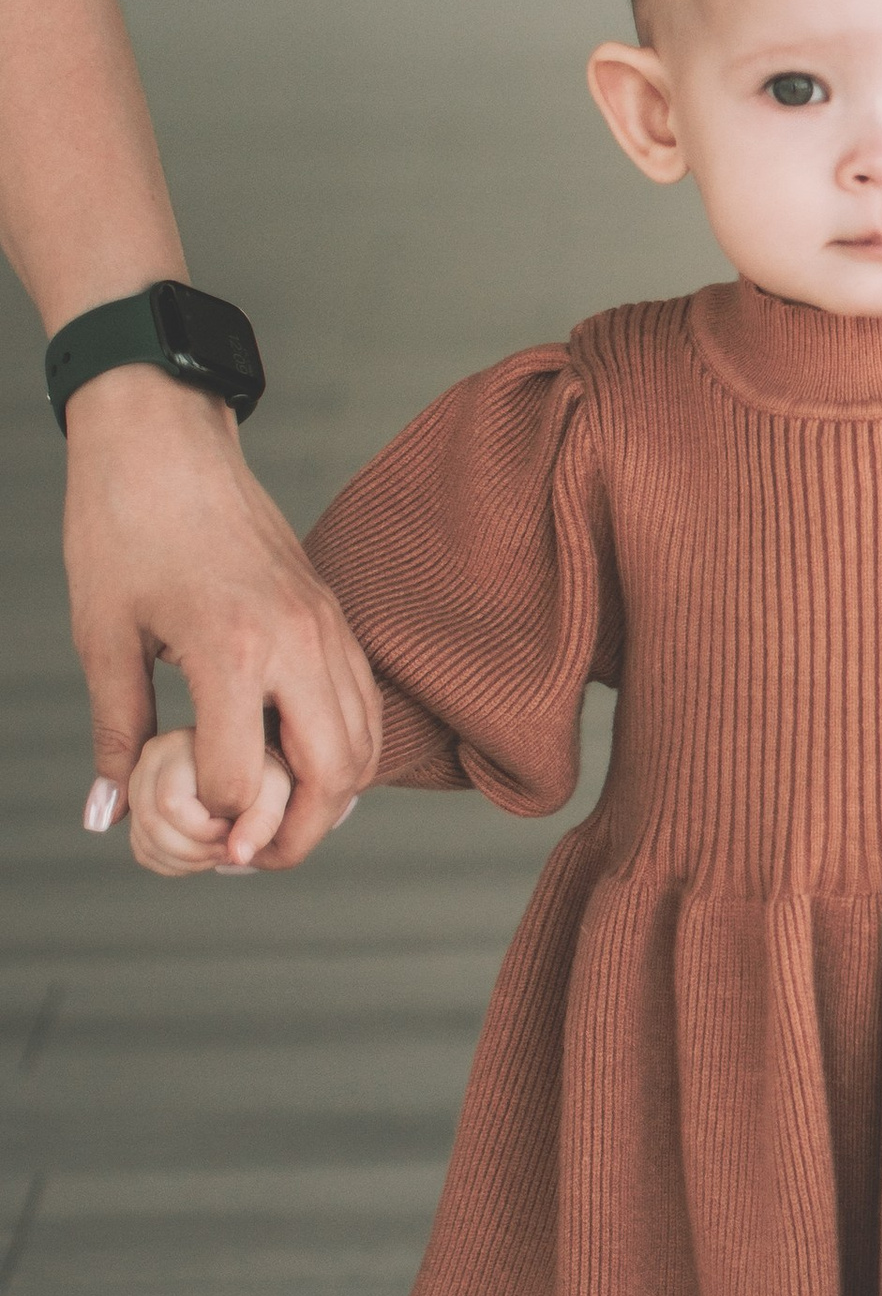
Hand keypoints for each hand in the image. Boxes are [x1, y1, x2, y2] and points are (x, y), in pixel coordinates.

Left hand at [64, 370, 379, 864]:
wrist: (164, 435)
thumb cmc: (122, 524)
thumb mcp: (103, 635)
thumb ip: (117, 730)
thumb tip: (105, 813)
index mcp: (233, 649)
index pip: (238, 777)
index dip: (209, 821)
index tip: (183, 831)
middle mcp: (297, 641)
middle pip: (332, 776)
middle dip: (295, 836)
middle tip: (251, 860)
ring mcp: (326, 626)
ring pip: (363, 743)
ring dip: (329, 800)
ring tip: (278, 825)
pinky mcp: (333, 614)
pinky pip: (364, 703)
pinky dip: (346, 751)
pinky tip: (303, 769)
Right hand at [126, 722, 297, 877]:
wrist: (248, 774)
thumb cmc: (260, 777)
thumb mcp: (273, 791)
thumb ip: (262, 820)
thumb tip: (239, 856)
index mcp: (175, 748)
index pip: (171, 803)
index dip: (204, 830)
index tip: (233, 826)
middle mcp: (148, 765)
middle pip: (152, 826)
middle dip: (195, 851)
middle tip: (227, 848)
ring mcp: (138, 790)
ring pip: (146, 844)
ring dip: (186, 862)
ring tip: (219, 851)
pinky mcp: (139, 813)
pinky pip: (144, 852)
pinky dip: (174, 865)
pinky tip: (202, 856)